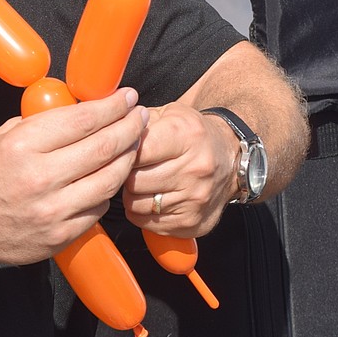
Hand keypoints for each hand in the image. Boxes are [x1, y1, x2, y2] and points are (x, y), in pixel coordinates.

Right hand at [0, 89, 147, 266]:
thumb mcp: (2, 136)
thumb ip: (41, 123)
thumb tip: (80, 109)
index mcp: (23, 145)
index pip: (83, 120)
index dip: (112, 106)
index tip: (127, 97)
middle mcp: (40, 178)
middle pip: (103, 148)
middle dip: (129, 127)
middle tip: (140, 115)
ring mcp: (52, 210)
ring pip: (109, 180)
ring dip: (128, 158)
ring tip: (134, 142)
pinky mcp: (60, 235)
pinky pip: (97, 208)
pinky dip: (108, 189)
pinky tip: (110, 176)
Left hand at [122, 103, 237, 236]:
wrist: (230, 159)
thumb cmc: (193, 134)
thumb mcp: (170, 113)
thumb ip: (137, 119)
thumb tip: (106, 127)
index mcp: (187, 137)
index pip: (137, 151)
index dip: (121, 150)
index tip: (119, 148)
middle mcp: (195, 170)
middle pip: (134, 180)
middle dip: (123, 173)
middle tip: (128, 167)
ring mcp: (195, 200)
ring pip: (136, 204)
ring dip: (130, 194)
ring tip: (139, 181)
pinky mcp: (192, 223)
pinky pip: (147, 222)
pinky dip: (140, 211)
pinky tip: (149, 197)